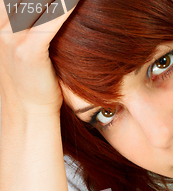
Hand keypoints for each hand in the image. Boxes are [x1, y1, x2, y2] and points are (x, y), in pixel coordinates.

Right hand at [0, 0, 78, 115]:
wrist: (28, 110)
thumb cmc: (34, 76)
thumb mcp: (28, 42)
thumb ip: (34, 20)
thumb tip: (54, 8)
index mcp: (1, 20)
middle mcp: (2, 25)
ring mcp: (12, 38)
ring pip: (35, 1)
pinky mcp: (28, 52)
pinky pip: (48, 21)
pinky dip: (63, 7)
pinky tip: (76, 0)